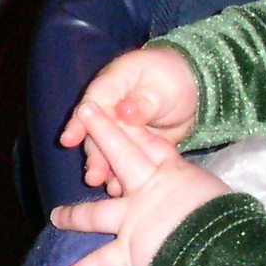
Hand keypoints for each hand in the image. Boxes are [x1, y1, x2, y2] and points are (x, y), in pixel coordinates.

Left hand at [51, 114, 226, 265]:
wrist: (222, 247)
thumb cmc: (229, 219)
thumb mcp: (214, 192)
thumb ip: (196, 189)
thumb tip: (196, 195)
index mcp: (175, 174)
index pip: (152, 144)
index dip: (135, 127)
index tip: (120, 111)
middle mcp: (146, 190)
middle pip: (121, 154)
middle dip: (102, 131)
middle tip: (84, 110)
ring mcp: (132, 220)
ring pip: (95, 214)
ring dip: (73, 216)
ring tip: (55, 217)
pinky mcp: (128, 251)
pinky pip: (99, 263)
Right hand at [59, 46, 198, 193]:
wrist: (195, 87)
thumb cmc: (175, 77)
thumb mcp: (162, 86)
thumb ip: (143, 101)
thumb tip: (124, 112)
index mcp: (115, 82)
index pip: (93, 102)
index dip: (80, 121)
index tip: (69, 140)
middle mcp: (112, 106)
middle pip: (97, 130)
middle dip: (94, 153)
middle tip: (94, 176)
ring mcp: (121, 126)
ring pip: (108, 147)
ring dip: (106, 166)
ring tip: (108, 186)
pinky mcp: (134, 142)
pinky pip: (124, 158)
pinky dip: (121, 172)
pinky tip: (121, 188)